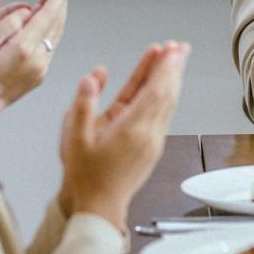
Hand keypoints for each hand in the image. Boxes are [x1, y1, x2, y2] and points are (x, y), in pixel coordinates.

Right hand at [0, 0, 72, 104]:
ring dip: (56, 10)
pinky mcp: (37, 75)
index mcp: (22, 50)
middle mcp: (37, 61)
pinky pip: (49, 44)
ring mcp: (40, 70)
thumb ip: (5, 23)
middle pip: (55, 22)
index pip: (47, 15)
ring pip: (55, 33)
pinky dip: (50, 26)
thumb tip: (27, 10)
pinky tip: (45, 15)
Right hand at [58, 41, 190, 230]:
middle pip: (167, 94)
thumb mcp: (73, 137)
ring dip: (173, 80)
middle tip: (179, 46)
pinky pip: (164, 114)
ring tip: (175, 58)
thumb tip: (93, 77)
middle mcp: (148, 134)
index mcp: (131, 129)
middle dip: (174, 67)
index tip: (170, 49)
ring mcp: (153, 141)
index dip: (163, 68)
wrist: (99, 207)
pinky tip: (165, 85)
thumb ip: (83, 104)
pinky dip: (166, 95)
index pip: (154, 91)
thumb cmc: (85, 175)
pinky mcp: (152, 146)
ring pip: (169, 104)